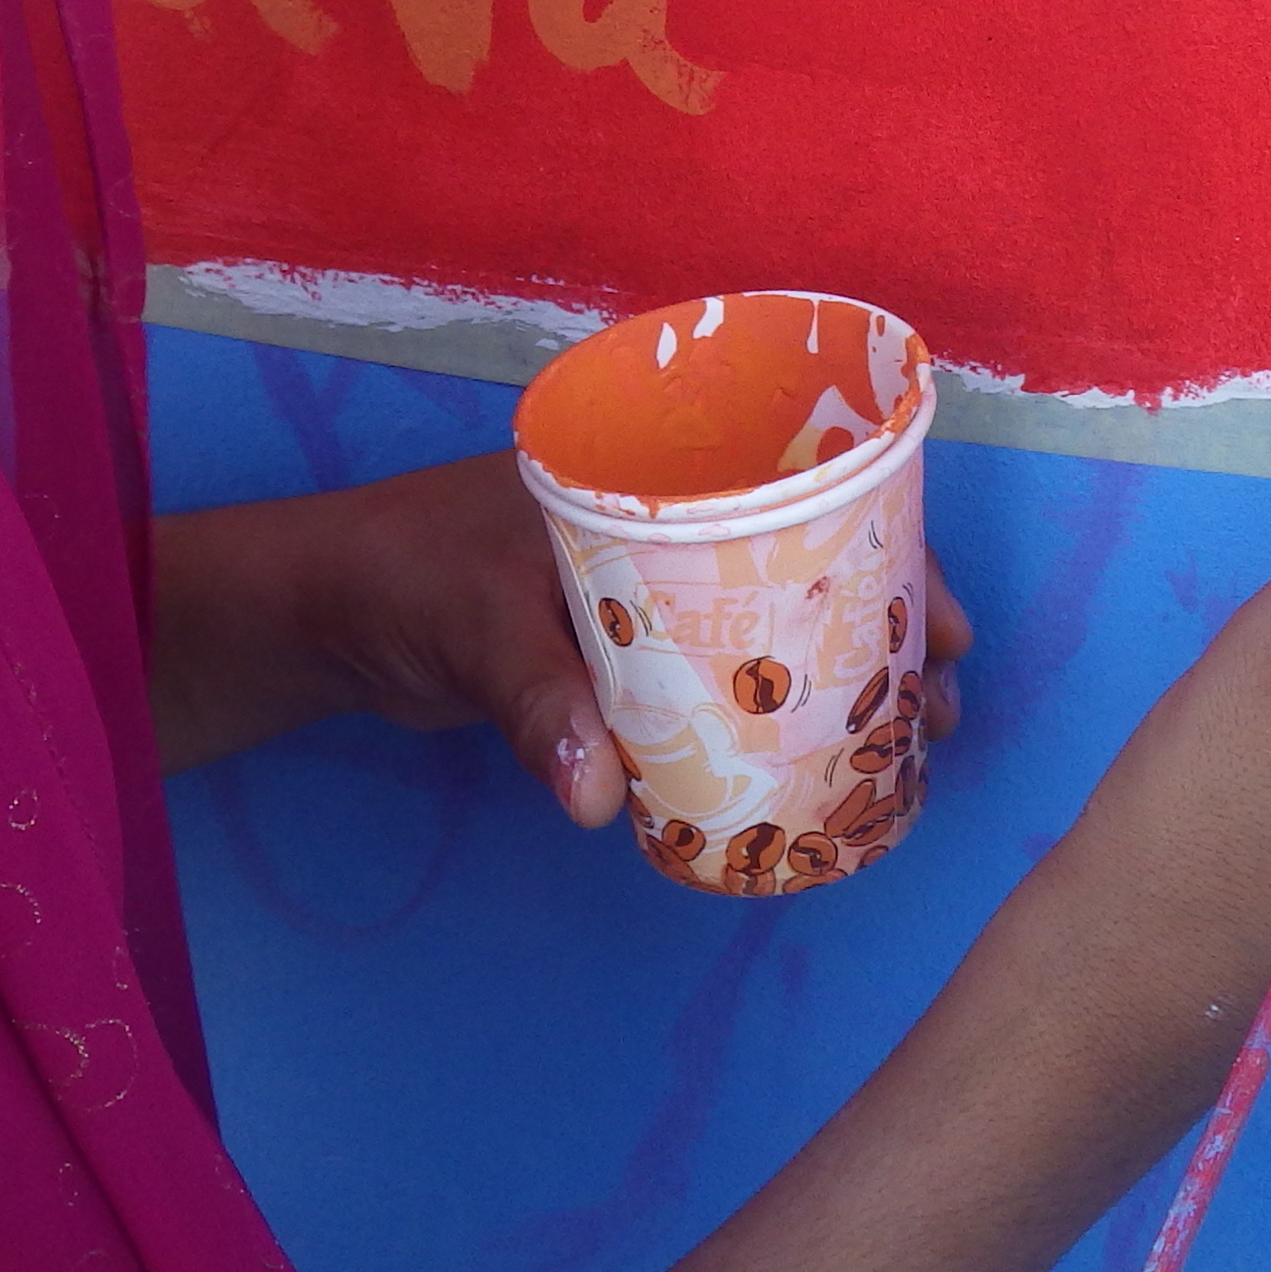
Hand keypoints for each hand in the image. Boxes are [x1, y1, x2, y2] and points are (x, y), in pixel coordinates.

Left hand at [149, 456, 971, 799]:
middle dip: (887, 630)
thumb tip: (600, 799)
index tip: (945, 621)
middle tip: (942, 708)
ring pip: (775, 623)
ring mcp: (651, 590)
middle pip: (812, 564)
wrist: (325, 613)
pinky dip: (773, 710)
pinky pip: (722, 675)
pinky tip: (812, 767)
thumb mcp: (477, 622)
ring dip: (840, 676)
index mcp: (657, 473)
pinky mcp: (621, 651)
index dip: (889, 552)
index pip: (803, 493)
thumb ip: (539, 701)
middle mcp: (670, 521)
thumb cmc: (403, 575)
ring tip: (904, 747)